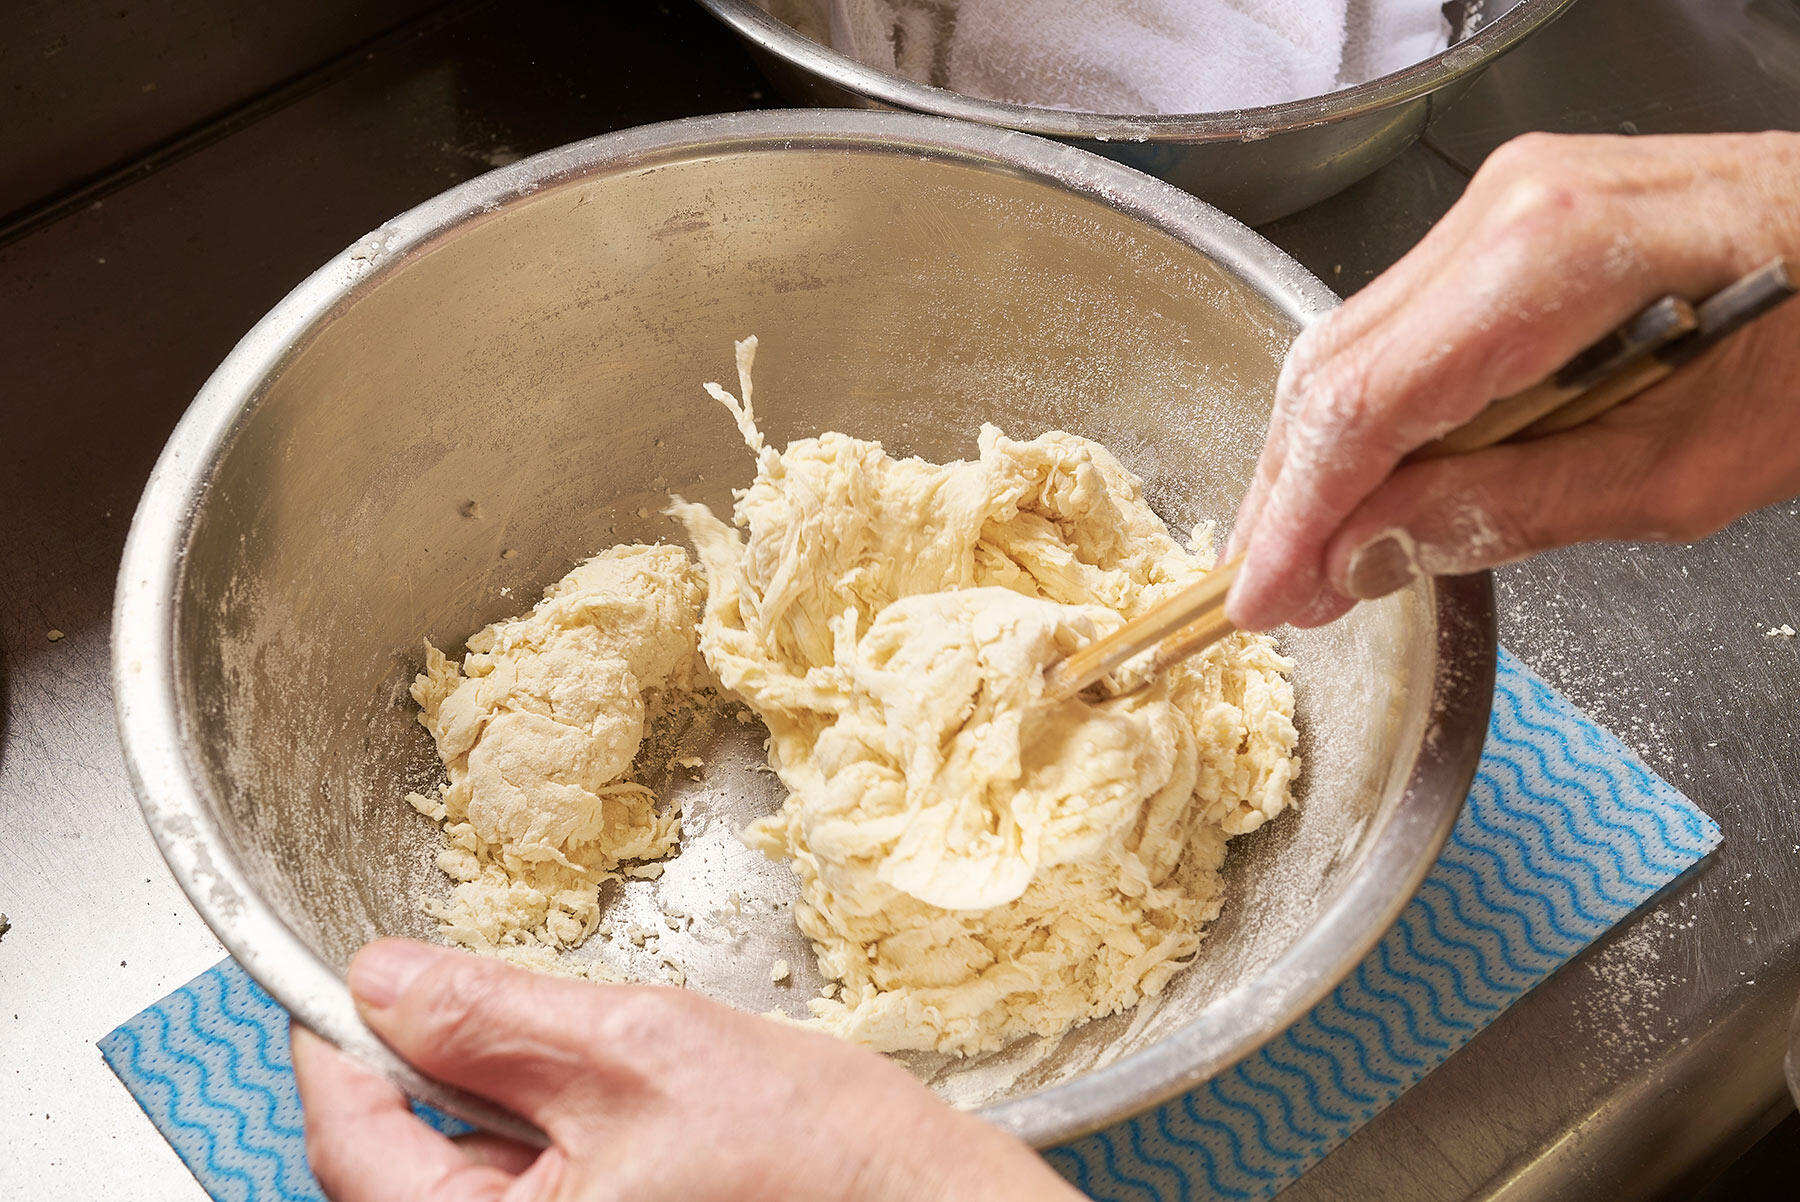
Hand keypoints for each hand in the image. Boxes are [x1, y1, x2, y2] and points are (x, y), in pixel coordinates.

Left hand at [291, 939, 1079, 1201]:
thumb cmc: (805, 1157)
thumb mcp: (634, 1051)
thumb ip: (492, 1015)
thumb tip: (385, 978)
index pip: (349, 1140)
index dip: (338, 1042)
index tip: (343, 977)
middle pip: (394, 1164)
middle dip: (426, 1068)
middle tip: (478, 996)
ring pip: (457, 1177)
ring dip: (488, 1098)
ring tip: (582, 1054)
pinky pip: (519, 1192)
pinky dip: (533, 1131)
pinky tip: (601, 1098)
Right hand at [1225, 130, 1799, 631]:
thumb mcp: (1682, 472)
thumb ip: (1509, 508)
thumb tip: (1369, 551)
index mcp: (1548, 264)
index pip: (1364, 406)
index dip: (1297, 513)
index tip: (1262, 594)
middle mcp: (1504, 211)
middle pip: (1335, 367)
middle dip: (1292, 490)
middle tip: (1283, 590)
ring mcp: (1503, 202)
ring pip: (1354, 341)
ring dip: (1326, 455)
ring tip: (1323, 552)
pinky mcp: (1513, 216)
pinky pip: (1402, 321)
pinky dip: (1378, 409)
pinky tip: (1378, 476)